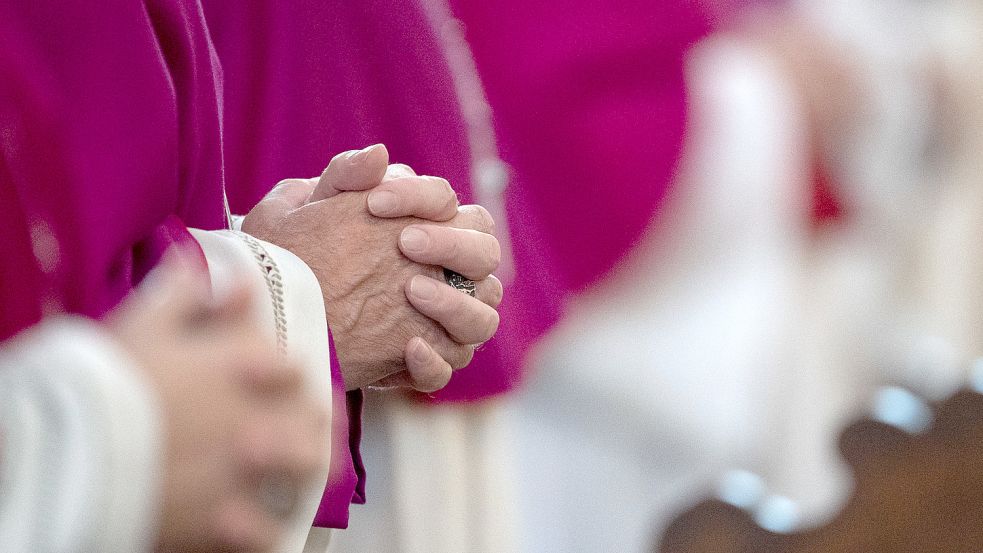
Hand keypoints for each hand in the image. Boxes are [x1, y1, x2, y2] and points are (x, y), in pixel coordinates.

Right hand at [108, 250, 328, 551]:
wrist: (65, 448)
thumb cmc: (102, 381)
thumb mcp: (141, 323)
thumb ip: (183, 293)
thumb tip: (211, 265)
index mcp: (240, 363)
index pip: (292, 366)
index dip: (294, 377)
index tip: (294, 384)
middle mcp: (255, 412)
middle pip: (313, 417)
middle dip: (321, 425)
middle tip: (320, 434)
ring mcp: (244, 468)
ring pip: (303, 470)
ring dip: (308, 472)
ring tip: (305, 480)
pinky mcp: (223, 519)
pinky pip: (264, 533)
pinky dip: (268, 533)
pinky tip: (266, 532)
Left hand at [243, 146, 501, 390]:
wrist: (277, 315)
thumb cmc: (297, 254)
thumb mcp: (305, 210)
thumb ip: (343, 177)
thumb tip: (379, 154)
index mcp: (429, 229)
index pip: (452, 204)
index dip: (422, 198)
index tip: (375, 202)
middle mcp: (449, 276)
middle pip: (485, 255)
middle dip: (451, 245)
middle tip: (405, 242)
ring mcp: (442, 324)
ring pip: (481, 319)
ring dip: (455, 303)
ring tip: (411, 291)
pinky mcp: (423, 365)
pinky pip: (449, 367)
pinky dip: (435, 360)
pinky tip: (408, 347)